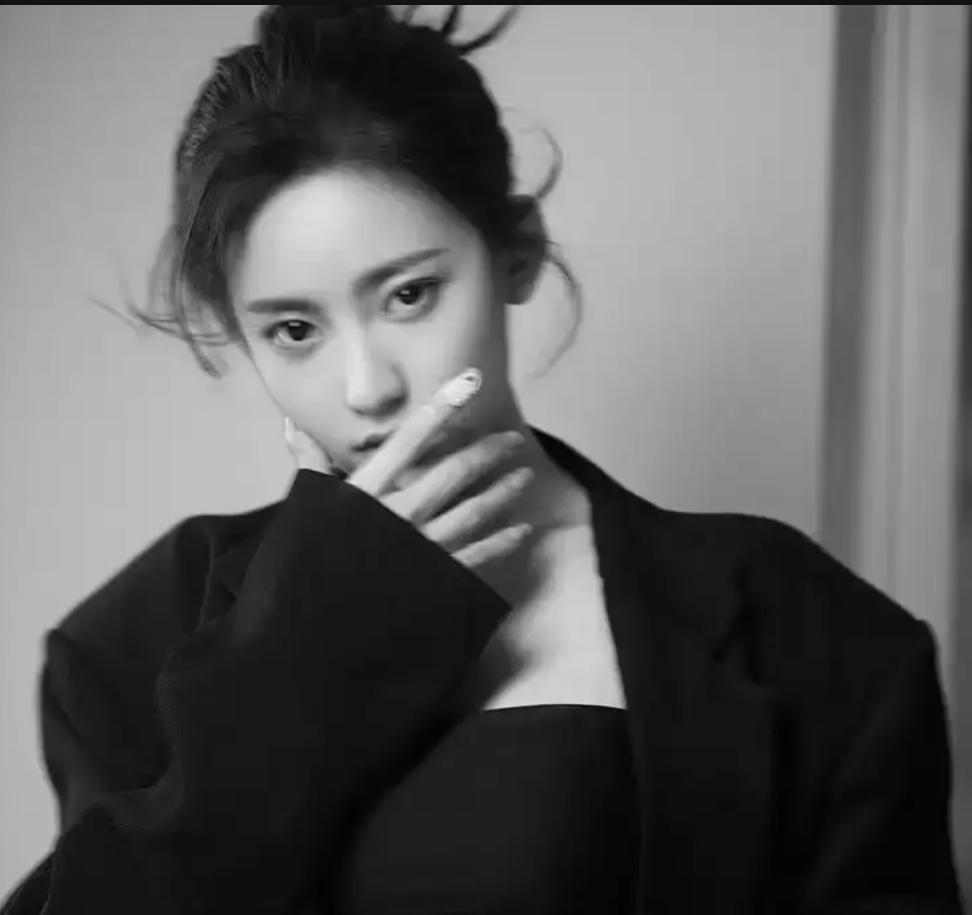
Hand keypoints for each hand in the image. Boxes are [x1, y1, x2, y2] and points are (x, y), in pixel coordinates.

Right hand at [283, 369, 534, 572]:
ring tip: (524, 477)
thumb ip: (309, 465)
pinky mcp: (434, 583)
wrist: (310, 636)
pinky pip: (477, 558)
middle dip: (487, 452)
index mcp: (365, 494)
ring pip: (473, 512)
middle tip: (512, 439)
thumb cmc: (303, 569)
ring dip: (503, 492)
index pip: (408, 441)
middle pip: (453, 473)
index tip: (469, 383)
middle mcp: (398, 517)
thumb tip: (293, 423)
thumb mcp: (305, 512)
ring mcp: (420, 551)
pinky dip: (502, 543)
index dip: (441, 408)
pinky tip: (522, 530)